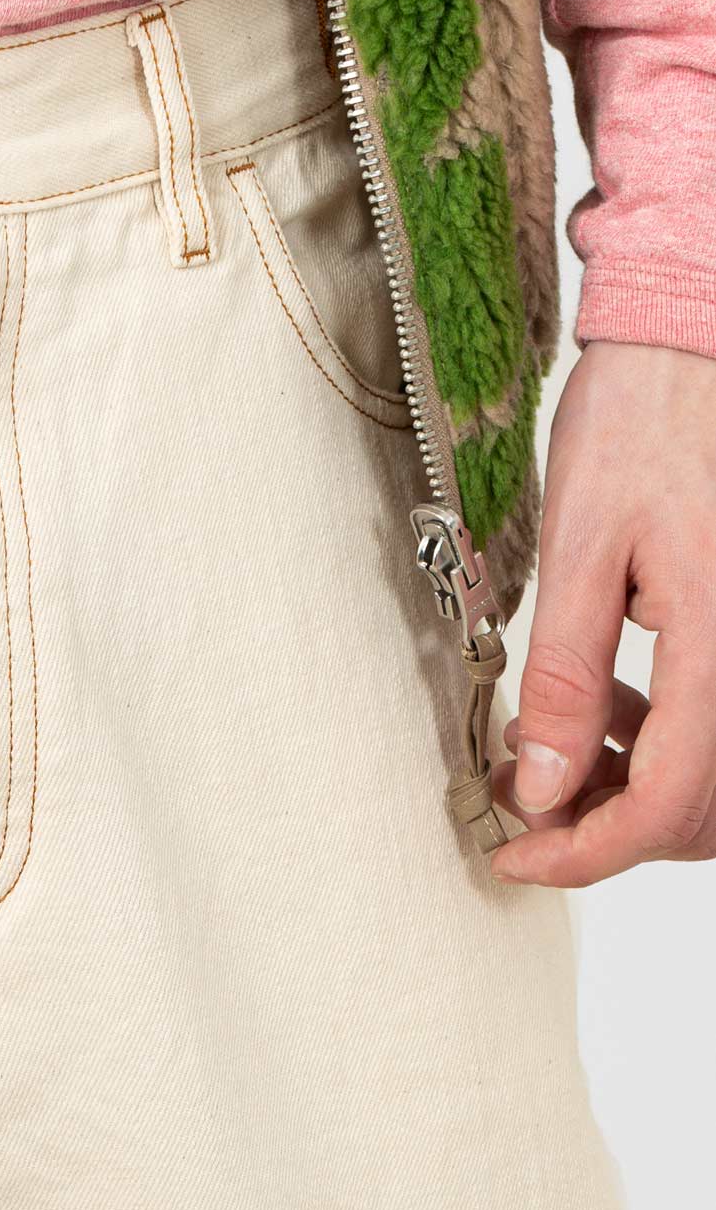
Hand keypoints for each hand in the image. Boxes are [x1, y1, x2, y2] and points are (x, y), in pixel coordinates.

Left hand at [493, 338, 715, 885]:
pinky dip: (648, 737)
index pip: (665, 807)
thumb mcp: (580, 552)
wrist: (689, 354)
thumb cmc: (639, 428)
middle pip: (694, 811)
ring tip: (534, 749)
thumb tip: (541, 788)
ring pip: (703, 775)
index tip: (513, 855)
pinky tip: (588, 703)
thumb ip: (564, 680)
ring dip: (621, 786)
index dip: (584, 852)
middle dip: (600, 826)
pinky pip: (706, 721)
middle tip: (514, 799)